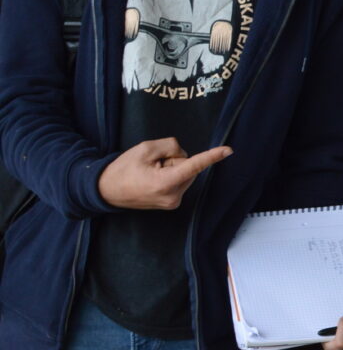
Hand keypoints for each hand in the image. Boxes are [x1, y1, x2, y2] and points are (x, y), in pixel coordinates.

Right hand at [98, 138, 231, 209]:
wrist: (106, 190)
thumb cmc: (123, 169)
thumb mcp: (145, 148)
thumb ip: (170, 146)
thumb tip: (184, 154)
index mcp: (166, 183)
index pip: (194, 165)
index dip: (212, 156)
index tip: (228, 150)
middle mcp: (173, 196)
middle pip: (188, 166)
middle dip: (174, 160)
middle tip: (152, 165)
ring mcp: (173, 202)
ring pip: (185, 173)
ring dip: (172, 168)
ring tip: (150, 173)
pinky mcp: (172, 203)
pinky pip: (180, 181)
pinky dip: (171, 176)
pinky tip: (153, 179)